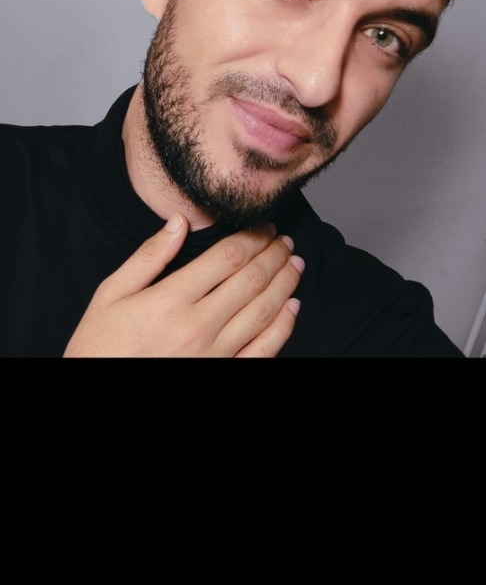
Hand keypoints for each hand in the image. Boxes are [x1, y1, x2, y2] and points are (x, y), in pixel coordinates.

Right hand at [63, 214, 303, 356]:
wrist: (97, 390)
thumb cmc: (101, 345)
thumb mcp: (111, 294)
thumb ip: (148, 257)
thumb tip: (178, 222)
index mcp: (170, 300)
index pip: (226, 257)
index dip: (252, 237)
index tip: (264, 226)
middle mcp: (197, 327)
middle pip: (251, 280)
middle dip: (274, 254)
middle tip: (285, 239)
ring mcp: (214, 355)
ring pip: (263, 312)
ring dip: (284, 283)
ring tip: (294, 263)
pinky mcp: (222, 374)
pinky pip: (263, 350)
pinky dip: (283, 327)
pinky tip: (291, 307)